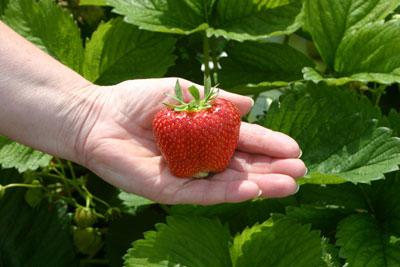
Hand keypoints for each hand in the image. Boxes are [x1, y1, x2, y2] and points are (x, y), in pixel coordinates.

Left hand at [73, 78, 305, 204]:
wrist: (98, 116)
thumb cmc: (136, 100)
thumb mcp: (182, 90)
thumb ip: (216, 100)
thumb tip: (251, 104)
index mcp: (205, 133)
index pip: (243, 141)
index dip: (268, 144)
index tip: (294, 149)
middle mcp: (200, 157)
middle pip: (241, 166)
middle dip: (271, 169)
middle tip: (300, 171)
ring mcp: (186, 175)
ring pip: (227, 183)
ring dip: (259, 185)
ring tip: (289, 184)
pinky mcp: (169, 188)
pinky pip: (201, 192)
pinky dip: (226, 192)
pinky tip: (252, 189)